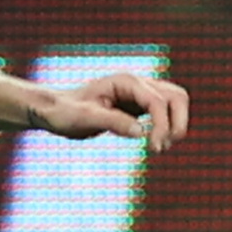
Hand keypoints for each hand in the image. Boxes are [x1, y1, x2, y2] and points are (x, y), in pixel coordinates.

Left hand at [33, 66, 190, 149]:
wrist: (53, 110)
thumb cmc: (63, 112)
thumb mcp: (84, 118)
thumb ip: (113, 122)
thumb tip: (141, 132)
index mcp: (125, 82)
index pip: (158, 102)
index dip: (162, 125)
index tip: (154, 148)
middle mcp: (137, 84)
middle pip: (177, 97)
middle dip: (178, 122)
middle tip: (161, 147)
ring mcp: (139, 93)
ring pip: (175, 102)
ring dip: (175, 124)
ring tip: (159, 147)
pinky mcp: (138, 105)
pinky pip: (164, 112)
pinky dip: (166, 126)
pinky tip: (154, 143)